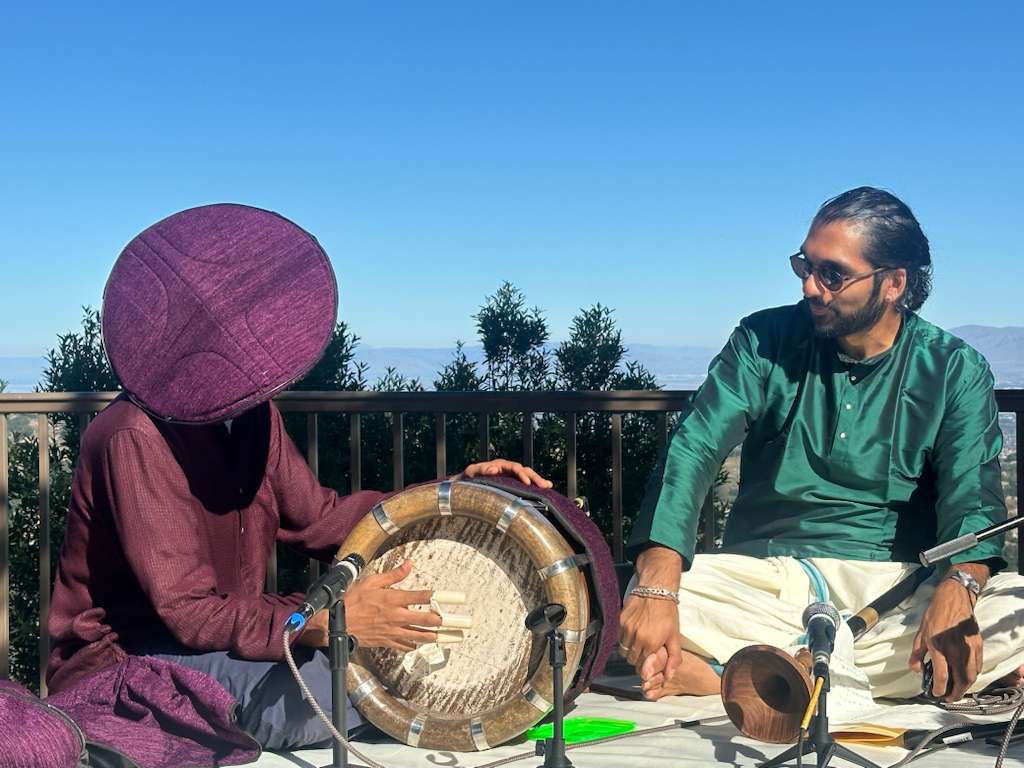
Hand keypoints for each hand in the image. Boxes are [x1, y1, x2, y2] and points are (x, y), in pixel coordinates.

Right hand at [300, 559, 441, 651]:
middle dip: (439, 621)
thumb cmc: (352, 601)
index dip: (437, 596)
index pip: (421, 597)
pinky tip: (417, 644)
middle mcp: (396, 616)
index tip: (451, 596)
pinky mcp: (386, 642)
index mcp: (394, 599)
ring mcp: (392, 631)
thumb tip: (409, 564)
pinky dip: (412, 645)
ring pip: (418, 636)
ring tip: (441, 636)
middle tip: (449, 620)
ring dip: (431, 636)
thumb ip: (393, 575)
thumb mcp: (372, 581)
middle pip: (425, 620)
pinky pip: (403, 646)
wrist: (336, 624)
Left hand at [456, 459, 551, 487]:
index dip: (521, 474)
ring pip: (527, 476)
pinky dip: (535, 485)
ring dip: (537, 480)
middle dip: (534, 477)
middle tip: (544, 485)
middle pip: (524, 470)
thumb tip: (494, 469)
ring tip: (548, 486)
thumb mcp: (472, 472)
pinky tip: (546, 488)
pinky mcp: (511, 484)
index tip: (527, 483)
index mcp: (500, 465)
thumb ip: (481, 470)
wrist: (465, 484)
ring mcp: (510, 476)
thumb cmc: (468, 477)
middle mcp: (507, 469)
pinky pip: (525, 483)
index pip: (514, 467)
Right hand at [619, 546, 683, 684]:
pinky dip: (624, 638)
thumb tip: (669, 676)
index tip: (648, 661)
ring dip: (629, 649)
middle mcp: (637, 638)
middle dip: (637, 658)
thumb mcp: (675, 636)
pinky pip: (618, 637)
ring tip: (637, 643)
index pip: (642, 666)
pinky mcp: (620, 621)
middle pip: (631, 659)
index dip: (645, 665)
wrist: (656, 590)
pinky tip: (632, 632)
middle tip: (643, 652)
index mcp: (651, 644)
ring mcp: (627, 629)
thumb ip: (674, 658)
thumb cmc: (668, 613)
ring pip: (623, 650)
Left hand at [909, 579, 981, 701]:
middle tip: (949, 698)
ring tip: (956, 690)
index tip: (936, 694)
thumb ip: (917, 653)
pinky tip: (964, 676)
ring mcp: (969, 648)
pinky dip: (972, 676)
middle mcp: (955, 650)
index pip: (942, 675)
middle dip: (955, 693)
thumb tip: (916, 670)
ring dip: (965, 687)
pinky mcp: (978, 645)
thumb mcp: (920, 633)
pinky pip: (977, 667)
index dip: (939, 689)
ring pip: (971, 676)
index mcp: (938, 647)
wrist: (954, 599)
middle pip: (960, 680)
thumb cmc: (935, 615)